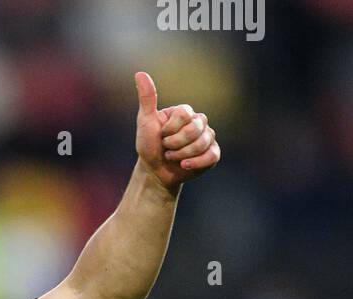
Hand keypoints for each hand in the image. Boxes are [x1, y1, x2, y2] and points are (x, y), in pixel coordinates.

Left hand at [134, 70, 220, 190]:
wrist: (155, 172)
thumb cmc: (149, 146)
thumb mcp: (145, 122)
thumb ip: (147, 99)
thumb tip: (140, 73)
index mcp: (184, 112)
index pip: (184, 114)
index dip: (170, 129)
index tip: (160, 136)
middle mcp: (199, 122)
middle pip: (195, 129)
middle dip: (175, 144)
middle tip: (166, 149)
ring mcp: (208, 137)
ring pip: (202, 143)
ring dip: (182, 155)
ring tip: (172, 158)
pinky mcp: (212, 154)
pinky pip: (211, 156)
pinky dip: (196, 163)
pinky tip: (184, 166)